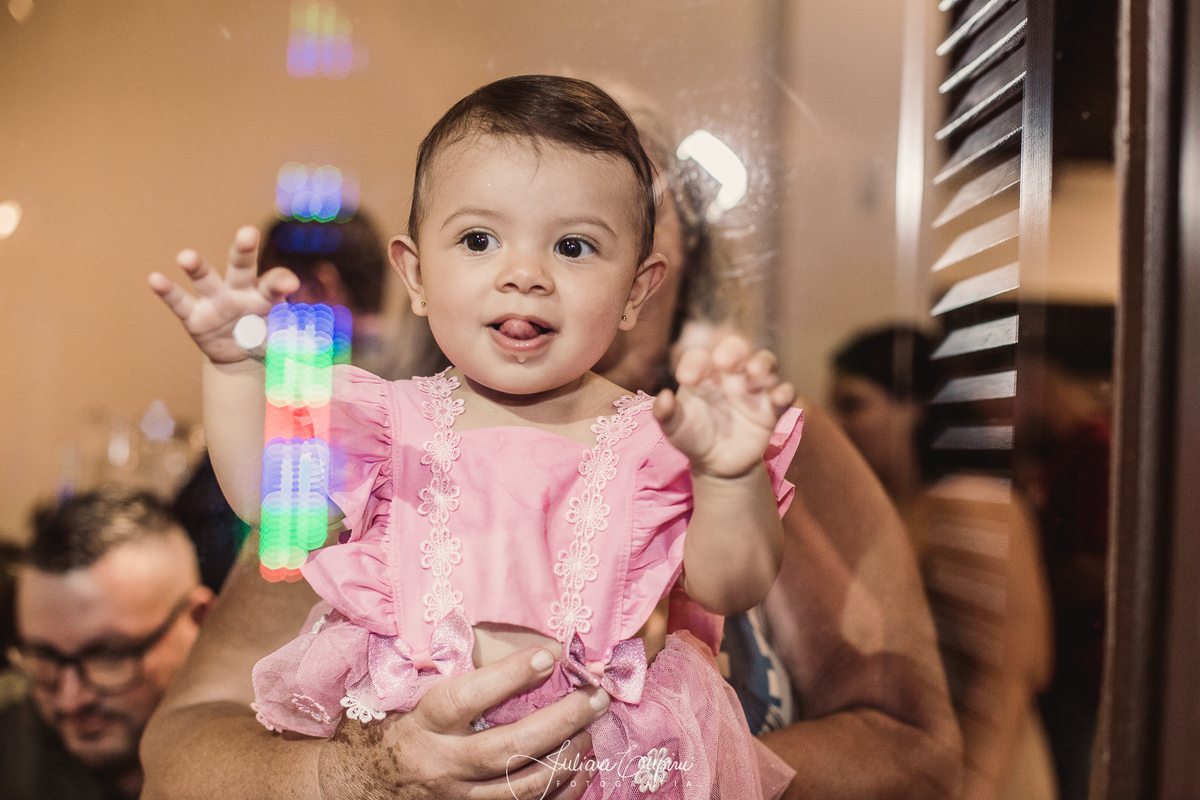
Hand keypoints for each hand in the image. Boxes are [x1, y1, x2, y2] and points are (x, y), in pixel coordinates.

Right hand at [148, 226, 298, 363]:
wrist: (241, 354)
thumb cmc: (265, 337)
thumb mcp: (285, 340)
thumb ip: (297, 343)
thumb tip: (317, 356)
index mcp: (266, 296)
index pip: (274, 283)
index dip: (281, 281)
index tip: (290, 284)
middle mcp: (240, 291)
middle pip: (242, 267)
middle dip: (244, 250)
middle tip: (248, 233)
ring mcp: (215, 301)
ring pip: (206, 279)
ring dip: (196, 267)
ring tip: (185, 256)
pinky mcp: (194, 316)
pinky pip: (180, 303)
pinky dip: (167, 291)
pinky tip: (154, 279)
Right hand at [317, 648, 608, 799]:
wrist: (357, 784)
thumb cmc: (388, 724)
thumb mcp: (404, 692)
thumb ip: (446, 669)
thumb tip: (501, 635)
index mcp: (422, 722)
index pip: (466, 699)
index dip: (509, 677)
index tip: (549, 655)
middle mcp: (440, 762)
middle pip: (506, 748)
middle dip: (559, 722)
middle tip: (596, 698)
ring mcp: (457, 796)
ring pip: (521, 787)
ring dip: (566, 759)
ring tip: (591, 729)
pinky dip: (560, 792)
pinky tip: (581, 768)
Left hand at [654, 334, 795, 478]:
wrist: (717, 464)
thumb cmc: (693, 438)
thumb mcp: (674, 429)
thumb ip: (666, 414)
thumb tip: (663, 397)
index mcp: (703, 374)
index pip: (699, 357)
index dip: (694, 363)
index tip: (685, 379)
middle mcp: (730, 376)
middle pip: (737, 349)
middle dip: (733, 351)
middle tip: (724, 361)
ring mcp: (753, 390)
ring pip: (766, 364)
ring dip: (762, 364)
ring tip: (755, 372)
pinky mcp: (771, 409)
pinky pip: (784, 394)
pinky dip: (785, 393)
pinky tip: (779, 397)